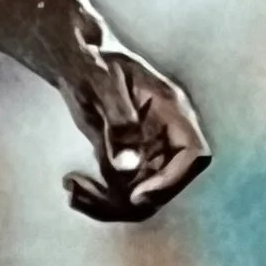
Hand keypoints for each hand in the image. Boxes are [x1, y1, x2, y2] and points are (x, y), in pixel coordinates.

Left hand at [61, 47, 210, 224]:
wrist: (77, 61)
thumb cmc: (91, 62)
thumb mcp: (100, 83)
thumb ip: (117, 121)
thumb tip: (127, 166)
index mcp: (171, 109)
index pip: (194, 154)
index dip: (173, 179)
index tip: (137, 193)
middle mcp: (166, 135)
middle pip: (166, 186)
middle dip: (127, 199)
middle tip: (83, 190)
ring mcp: (149, 151)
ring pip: (142, 198)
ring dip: (107, 204)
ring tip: (71, 187)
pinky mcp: (129, 161)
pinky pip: (122, 195)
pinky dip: (96, 199)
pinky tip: (70, 184)